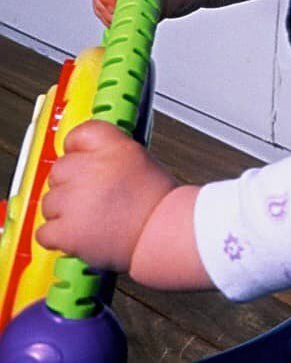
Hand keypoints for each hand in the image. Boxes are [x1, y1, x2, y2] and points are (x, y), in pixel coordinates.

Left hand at [37, 121, 178, 274]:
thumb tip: (85, 159)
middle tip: (93, 198)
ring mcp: (74, 200)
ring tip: (91, 219)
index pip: (78, 135)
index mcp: (113, 147)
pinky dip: (59, 237)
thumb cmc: (158, 203)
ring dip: (64, 213)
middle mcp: (90, 168)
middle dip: (71, 185)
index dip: (77, 150)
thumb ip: (109, 154)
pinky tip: (80, 235)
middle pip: (59, 170)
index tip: (81, 160)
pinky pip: (44, 232)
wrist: (165, 233)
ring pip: (49, 202)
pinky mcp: (65, 230)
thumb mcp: (139, 161)